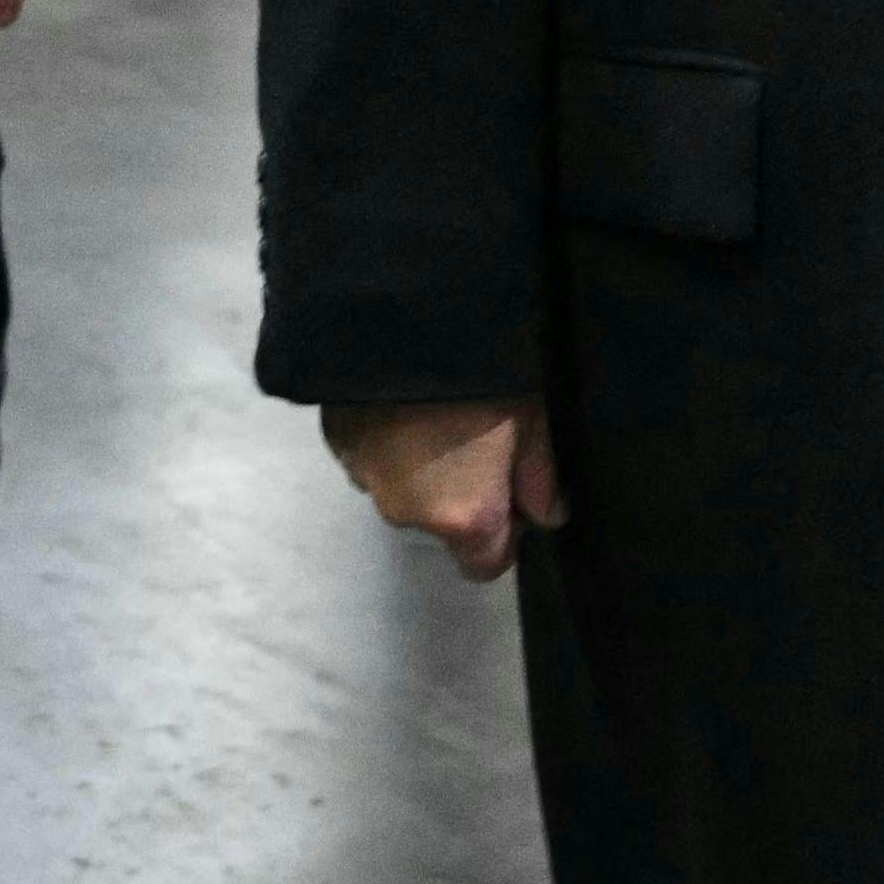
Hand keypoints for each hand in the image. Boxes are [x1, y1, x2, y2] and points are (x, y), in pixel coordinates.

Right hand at [328, 397, 561, 579]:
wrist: (406, 317)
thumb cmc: (485, 375)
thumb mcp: (534, 422)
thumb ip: (541, 480)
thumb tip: (547, 515)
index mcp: (463, 518)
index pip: (484, 566)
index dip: (502, 538)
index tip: (510, 497)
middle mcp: (406, 513)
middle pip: (440, 523)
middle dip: (459, 493)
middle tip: (476, 437)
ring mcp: (363, 478)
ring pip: (402, 488)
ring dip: (419, 465)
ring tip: (435, 413)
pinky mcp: (335, 442)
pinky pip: (370, 456)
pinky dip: (387, 440)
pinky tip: (402, 401)